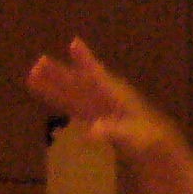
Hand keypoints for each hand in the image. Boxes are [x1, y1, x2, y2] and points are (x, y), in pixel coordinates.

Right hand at [26, 38, 181, 160]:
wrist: (161, 150)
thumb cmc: (151, 139)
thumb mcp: (134, 136)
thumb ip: (113, 132)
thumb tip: (92, 131)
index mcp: (118, 96)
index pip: (99, 74)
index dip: (86, 60)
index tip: (75, 43)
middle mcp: (107, 97)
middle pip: (80, 81)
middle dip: (60, 73)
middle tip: (39, 62)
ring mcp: (101, 108)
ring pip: (73, 93)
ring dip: (54, 85)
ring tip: (32, 76)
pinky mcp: (98, 119)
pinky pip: (74, 106)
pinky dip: (60, 100)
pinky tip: (48, 94)